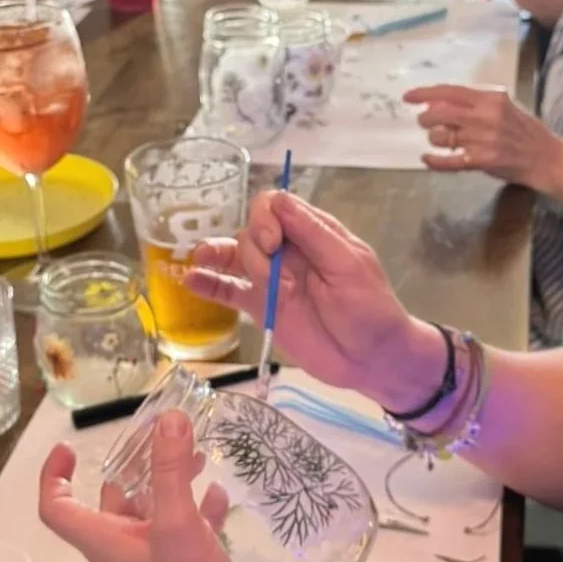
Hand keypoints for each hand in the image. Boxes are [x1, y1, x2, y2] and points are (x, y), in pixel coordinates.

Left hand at [39, 412, 265, 561]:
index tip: (69, 448)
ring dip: (169, 481)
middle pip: (111, 502)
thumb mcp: (178, 522)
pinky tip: (218, 495)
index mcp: (104, 543)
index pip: (57, 508)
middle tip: (159, 436)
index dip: (53, 475)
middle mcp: (120, 553)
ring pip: (150, 512)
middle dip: (134, 465)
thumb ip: (171, 469)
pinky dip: (196, 508)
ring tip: (199, 457)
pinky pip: (181, 530)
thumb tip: (168, 419)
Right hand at [187, 191, 445, 413]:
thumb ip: (314, 234)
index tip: (272, 243)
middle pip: (251, 230)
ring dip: (219, 256)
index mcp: (313, 233)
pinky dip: (208, 284)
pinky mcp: (261, 309)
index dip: (265, 217)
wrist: (372, 360)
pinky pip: (228, 292)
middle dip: (252, 247)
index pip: (276, 206)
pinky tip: (190, 281)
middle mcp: (289, 251)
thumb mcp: (349, 266)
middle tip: (271, 277)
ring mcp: (272, 280)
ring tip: (204, 262)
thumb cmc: (371, 309)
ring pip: (235, 256)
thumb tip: (280, 201)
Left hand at [403, 83, 556, 184]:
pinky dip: (434, 161)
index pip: (450, 92)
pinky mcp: (483, 161)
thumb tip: (439, 103)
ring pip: (442, 137)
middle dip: (425, 117)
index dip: (425, 93)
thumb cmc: (525, 132)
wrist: (547, 159)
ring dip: (434, 139)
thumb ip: (476, 105)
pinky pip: (449, 161)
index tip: (408, 97)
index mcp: (491, 99)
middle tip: (424, 121)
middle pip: (440, 113)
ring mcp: (484, 139)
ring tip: (439, 140)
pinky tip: (427, 160)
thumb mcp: (505, 108)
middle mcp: (486, 116)